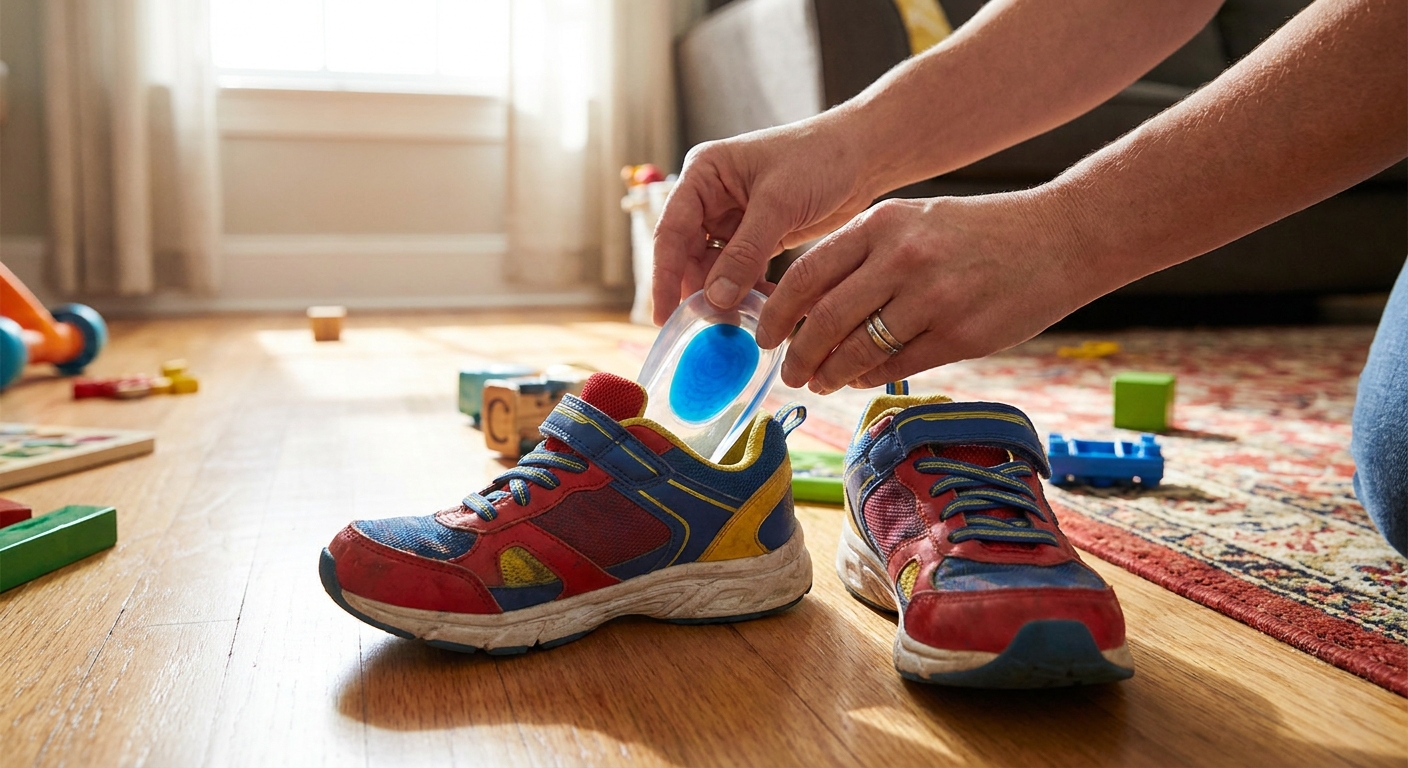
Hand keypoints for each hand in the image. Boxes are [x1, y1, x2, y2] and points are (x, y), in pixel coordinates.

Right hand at [650, 118, 877, 324]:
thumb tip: (715, 298)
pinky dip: (747, 291)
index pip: (671, 231)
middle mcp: (710, 198)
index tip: (664, 315)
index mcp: (703, 175)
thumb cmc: (819, 158)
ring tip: (736, 324)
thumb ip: (745, 251)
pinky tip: (761, 308)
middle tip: (707, 328)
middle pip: (688, 254)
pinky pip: (740, 272)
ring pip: (714, 268)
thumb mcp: (779, 203)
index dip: (664, 276)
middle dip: (698, 291)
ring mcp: (732, 219)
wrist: (862, 156)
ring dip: (724, 295)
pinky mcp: (755, 237)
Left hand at [756, 191, 1099, 392]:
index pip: (807, 274)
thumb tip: (810, 306)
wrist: (1059, 238)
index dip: (778, 313)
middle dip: (799, 354)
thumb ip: (863, 256)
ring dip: (831, 373)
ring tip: (820, 382)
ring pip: (858, 350)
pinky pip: (898, 366)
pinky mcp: (961, 335)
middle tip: (790, 371)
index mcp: (882, 223)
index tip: (765, 335)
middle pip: (826, 319)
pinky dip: (871, 377)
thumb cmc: (979, 232)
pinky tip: (862, 378)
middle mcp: (903, 258)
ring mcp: (933, 298)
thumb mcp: (914, 221)